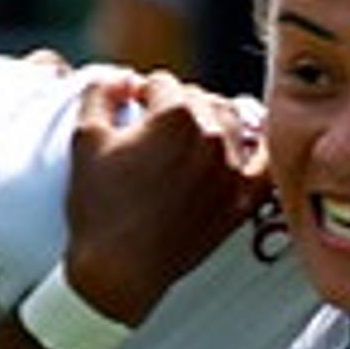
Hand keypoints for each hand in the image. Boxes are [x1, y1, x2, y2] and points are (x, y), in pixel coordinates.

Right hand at [58, 72, 265, 324]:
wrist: (119, 270)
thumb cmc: (98, 205)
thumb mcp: (85, 138)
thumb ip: (101, 93)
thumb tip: (124, 78)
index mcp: (175, 113)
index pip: (162, 82)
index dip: (142, 94)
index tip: (132, 110)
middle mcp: (212, 135)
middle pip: (198, 98)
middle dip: (174, 106)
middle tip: (154, 129)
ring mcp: (231, 169)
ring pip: (231, 121)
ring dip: (211, 122)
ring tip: (189, 137)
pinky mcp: (242, 200)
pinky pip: (264, 164)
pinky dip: (256, 152)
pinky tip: (245, 149)